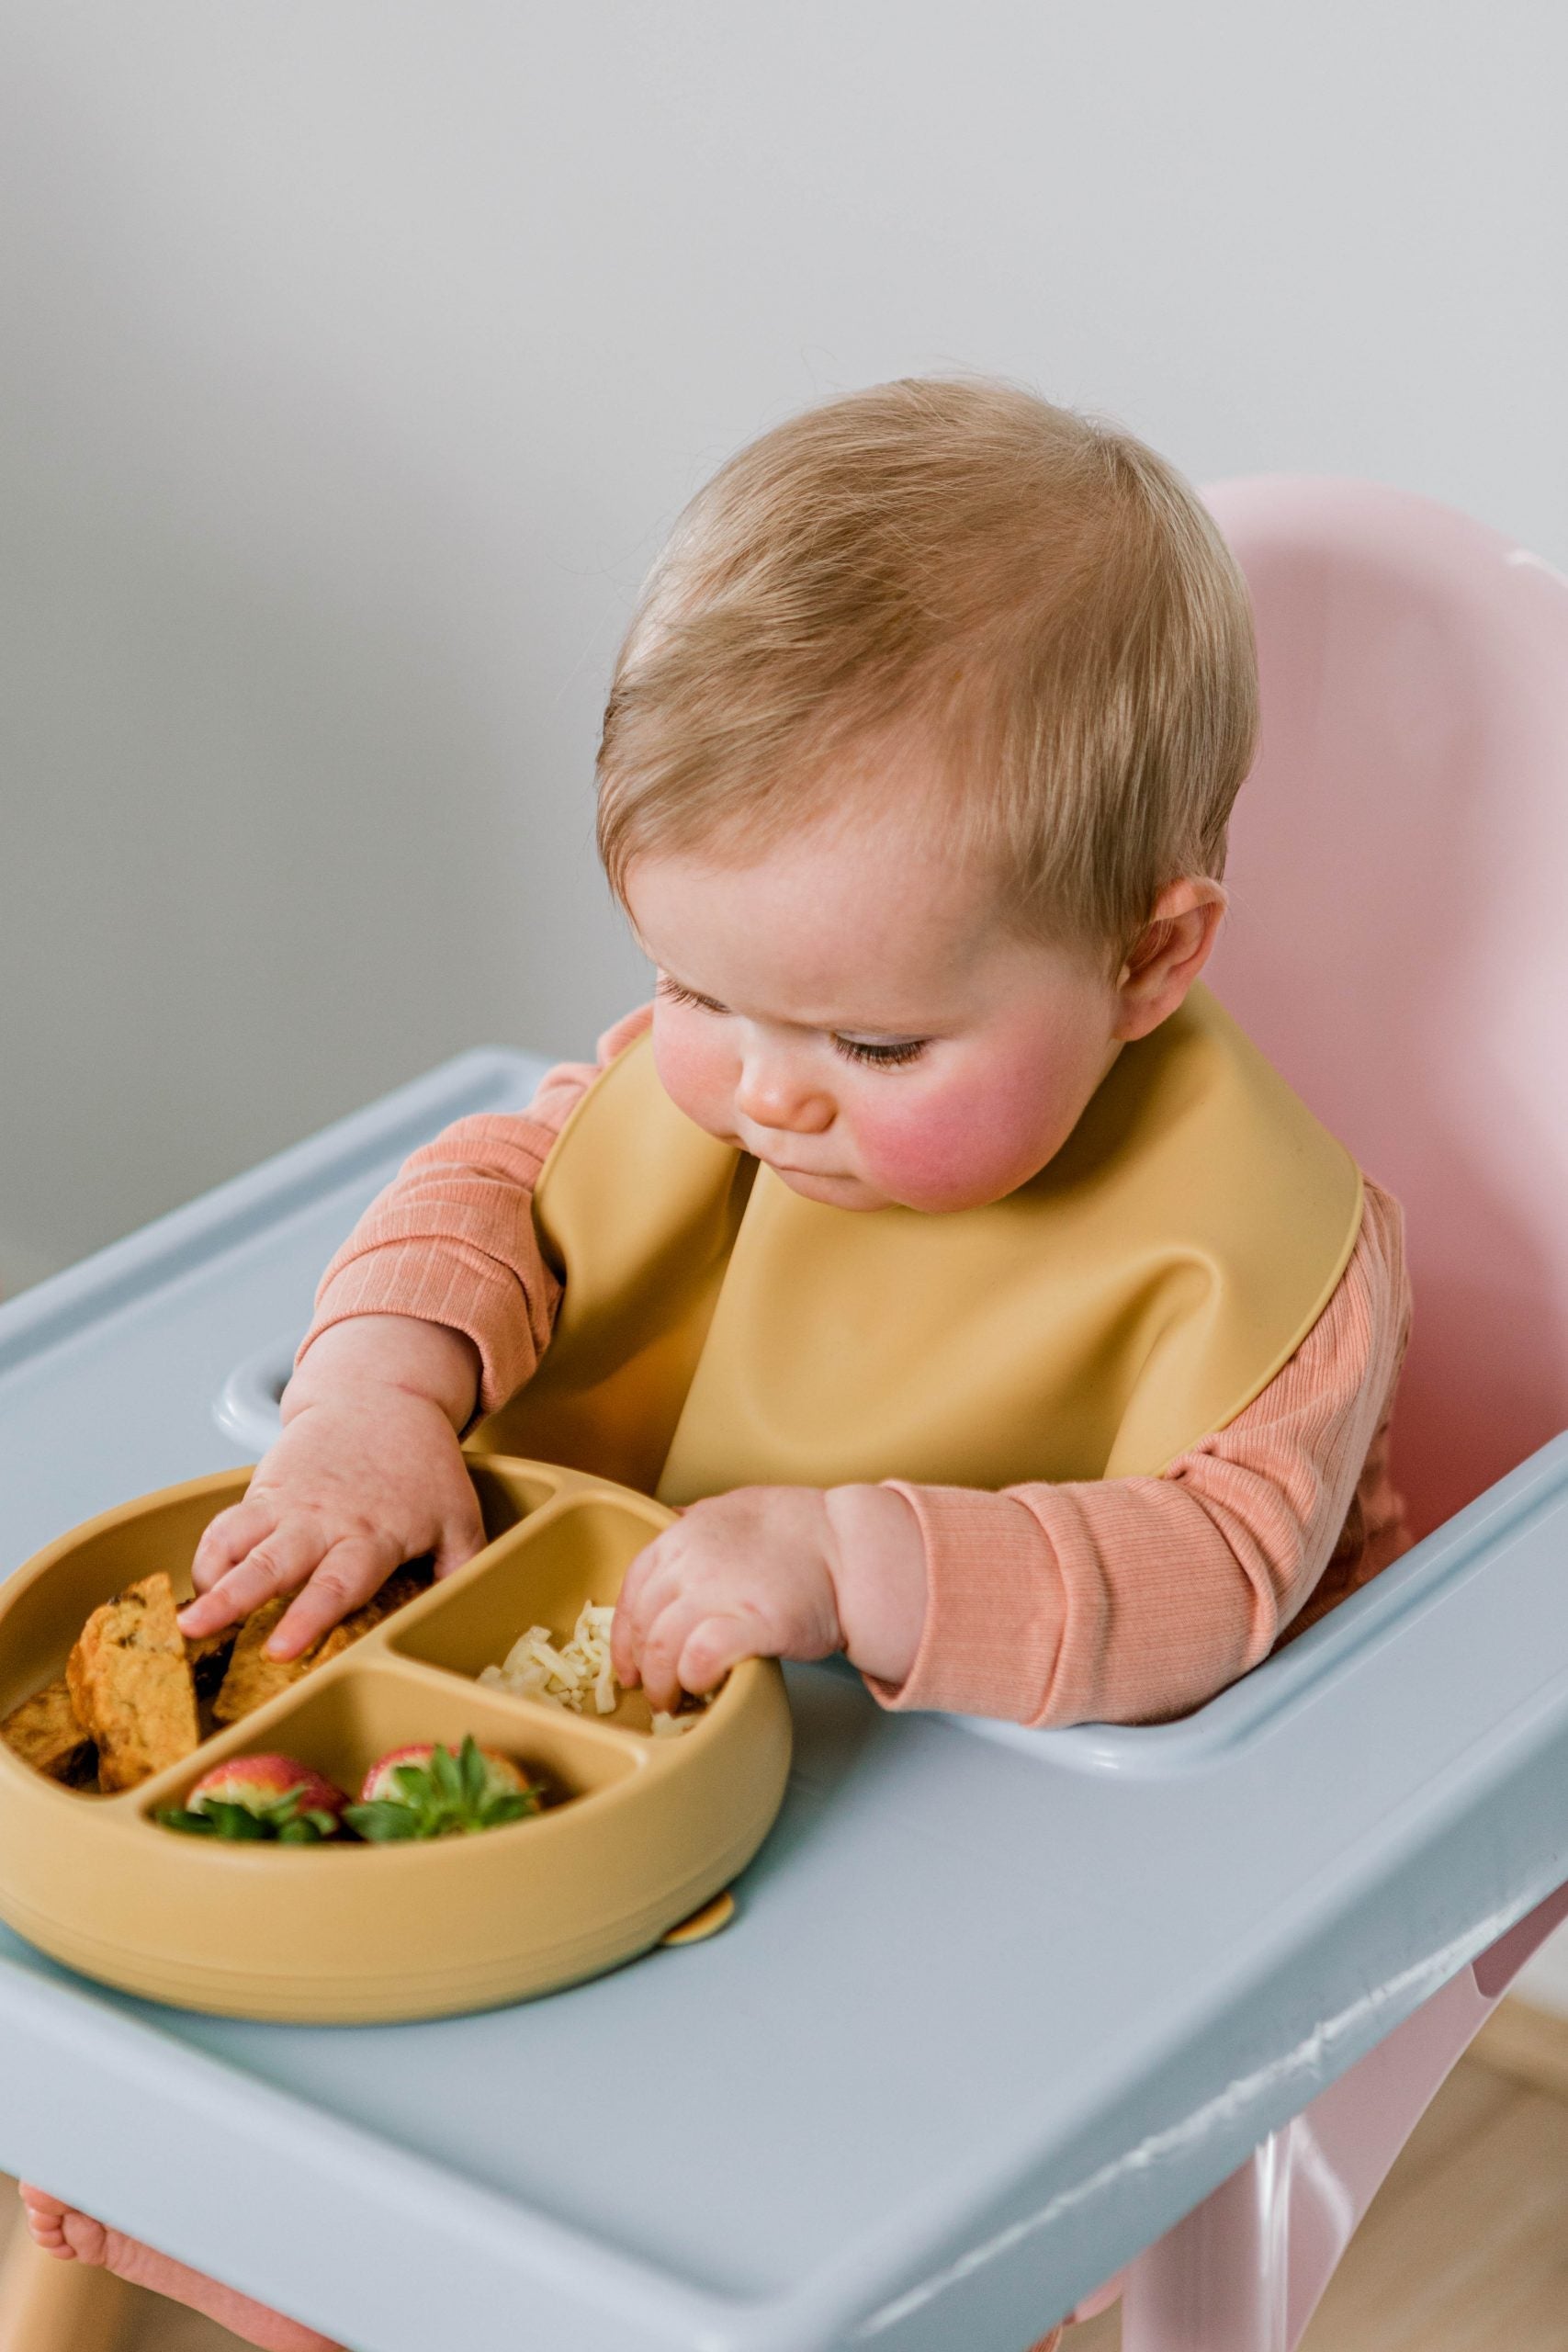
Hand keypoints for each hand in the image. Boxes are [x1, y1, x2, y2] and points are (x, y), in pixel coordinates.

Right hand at [178, 1317, 483, 1660]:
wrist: (381, 1395)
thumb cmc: (422, 1464)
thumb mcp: (459, 1516)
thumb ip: (461, 1570)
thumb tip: (465, 1619)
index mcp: (372, 1536)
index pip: (337, 1584)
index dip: (307, 1618)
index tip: (279, 1649)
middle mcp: (321, 1524)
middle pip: (271, 1565)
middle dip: (234, 1600)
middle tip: (199, 1629)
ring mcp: (287, 1506)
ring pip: (237, 1543)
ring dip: (209, 1580)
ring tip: (183, 1621)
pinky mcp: (264, 1492)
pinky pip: (226, 1525)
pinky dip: (209, 1556)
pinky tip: (203, 1589)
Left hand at [610, 1483, 927, 1710]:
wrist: (849, 1546)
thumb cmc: (802, 1529)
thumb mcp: (736, 1506)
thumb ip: (699, 1521)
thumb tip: (673, 1521)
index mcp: (682, 1535)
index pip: (632, 1592)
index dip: (625, 1637)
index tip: (629, 1662)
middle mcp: (691, 1561)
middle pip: (645, 1627)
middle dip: (644, 1668)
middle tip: (656, 1690)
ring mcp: (717, 1591)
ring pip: (663, 1649)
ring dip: (665, 1683)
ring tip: (677, 1700)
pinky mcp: (750, 1623)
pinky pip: (700, 1660)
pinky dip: (695, 1679)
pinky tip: (706, 1687)